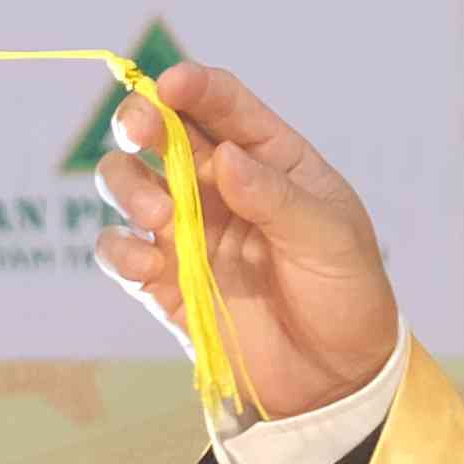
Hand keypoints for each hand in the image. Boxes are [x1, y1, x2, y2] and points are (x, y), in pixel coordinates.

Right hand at [87, 60, 405, 425]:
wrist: (334, 378)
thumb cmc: (344, 292)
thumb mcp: (329, 238)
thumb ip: (275, 197)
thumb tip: (224, 159)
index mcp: (268, 157)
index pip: (222, 104)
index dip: (192, 86)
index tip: (171, 84)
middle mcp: (218, 184)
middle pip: (160, 132)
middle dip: (140, 121)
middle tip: (140, 132)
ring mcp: (185, 231)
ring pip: (128, 184)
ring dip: (129, 187)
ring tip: (159, 219)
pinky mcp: (162, 281)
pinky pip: (119, 253)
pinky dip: (120, 252)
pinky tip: (148, 267)